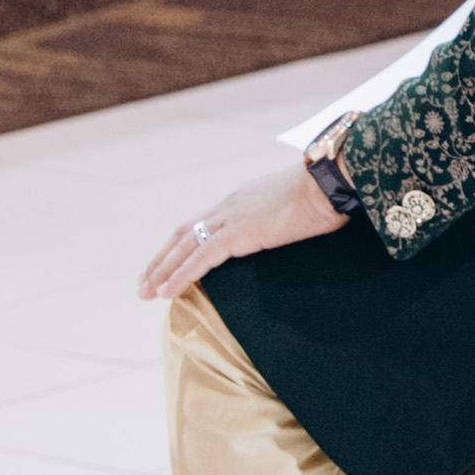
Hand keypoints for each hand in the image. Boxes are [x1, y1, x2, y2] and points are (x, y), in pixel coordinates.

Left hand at [140, 161, 343, 301]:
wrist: (330, 181)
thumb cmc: (325, 193)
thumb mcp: (297, 205)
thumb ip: (283, 217)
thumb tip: (291, 227)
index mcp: (241, 199)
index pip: (202, 222)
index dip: (182, 243)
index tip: (168, 260)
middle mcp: (228, 206)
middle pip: (183, 233)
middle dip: (161, 259)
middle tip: (144, 281)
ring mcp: (231, 219)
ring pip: (183, 247)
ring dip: (161, 270)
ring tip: (145, 291)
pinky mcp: (238, 235)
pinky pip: (199, 260)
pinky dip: (180, 276)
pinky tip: (166, 292)